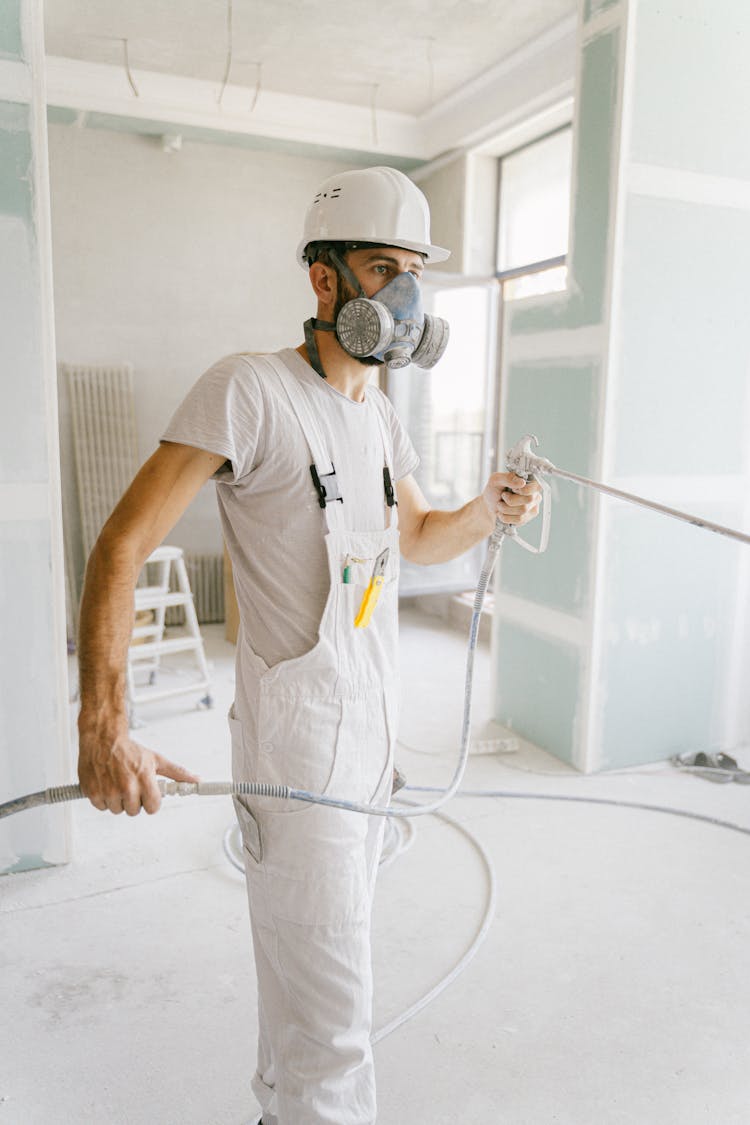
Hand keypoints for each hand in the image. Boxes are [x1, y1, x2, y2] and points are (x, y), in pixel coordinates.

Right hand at [78, 724, 199, 815]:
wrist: (102, 738)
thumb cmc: (128, 749)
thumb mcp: (156, 759)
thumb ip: (177, 772)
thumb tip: (195, 780)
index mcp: (144, 778)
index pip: (153, 807)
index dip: (151, 801)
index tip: (147, 794)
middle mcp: (126, 786)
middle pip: (134, 811)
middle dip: (133, 800)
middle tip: (130, 785)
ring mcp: (108, 790)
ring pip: (117, 810)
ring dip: (117, 800)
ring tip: (117, 782)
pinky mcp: (92, 792)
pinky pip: (101, 807)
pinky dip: (103, 798)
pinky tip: (106, 783)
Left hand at [482, 473, 541, 526]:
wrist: (489, 504)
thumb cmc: (494, 489)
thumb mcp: (496, 479)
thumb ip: (508, 478)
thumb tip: (522, 482)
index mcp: (531, 481)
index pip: (536, 487)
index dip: (522, 490)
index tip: (512, 489)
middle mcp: (535, 494)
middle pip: (529, 499)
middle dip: (510, 500)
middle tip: (503, 496)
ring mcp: (532, 507)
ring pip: (522, 511)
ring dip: (505, 508)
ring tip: (500, 504)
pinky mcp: (527, 518)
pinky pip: (519, 520)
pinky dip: (505, 517)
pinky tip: (501, 513)